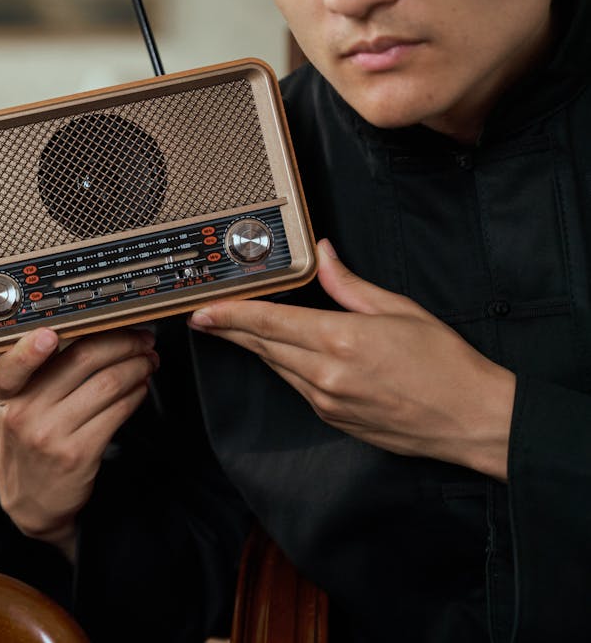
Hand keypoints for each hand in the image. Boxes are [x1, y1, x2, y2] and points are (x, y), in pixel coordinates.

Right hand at [0, 327, 157, 558]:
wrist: (30, 502)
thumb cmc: (25, 442)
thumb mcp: (12, 406)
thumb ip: (30, 372)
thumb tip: (82, 330)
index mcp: (5, 394)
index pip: (11, 366)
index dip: (29, 350)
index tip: (48, 335)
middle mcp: (24, 413)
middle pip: (82, 360)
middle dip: (122, 342)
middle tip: (141, 339)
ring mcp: (50, 436)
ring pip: (108, 383)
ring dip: (137, 366)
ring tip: (148, 361)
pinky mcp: (78, 454)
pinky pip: (117, 412)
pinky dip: (136, 393)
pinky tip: (141, 387)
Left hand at [188, 239, 514, 479]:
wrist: (472, 420)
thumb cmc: (445, 364)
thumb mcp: (398, 310)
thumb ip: (348, 284)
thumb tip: (323, 254)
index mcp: (339, 340)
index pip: (268, 324)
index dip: (229, 315)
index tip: (203, 310)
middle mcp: (325, 374)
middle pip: (263, 346)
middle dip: (231, 330)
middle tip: (204, 316)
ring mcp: (326, 401)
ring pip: (277, 367)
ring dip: (256, 347)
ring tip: (235, 329)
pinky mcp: (332, 418)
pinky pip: (296, 387)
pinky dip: (285, 367)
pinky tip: (282, 354)